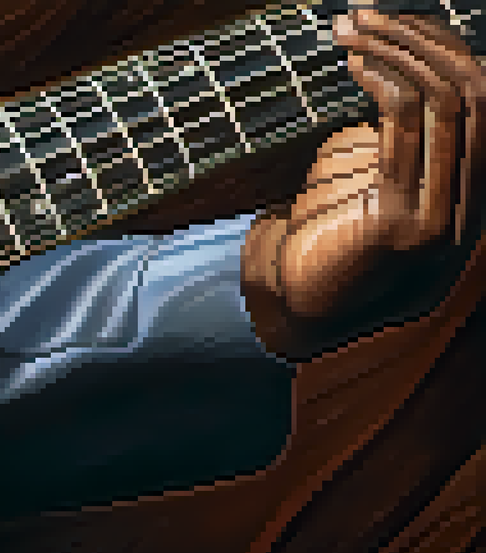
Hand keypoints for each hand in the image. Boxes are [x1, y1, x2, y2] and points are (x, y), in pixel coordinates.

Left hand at [242, 11, 484, 359]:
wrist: (296, 312)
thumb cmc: (326, 237)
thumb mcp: (373, 174)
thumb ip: (399, 132)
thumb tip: (393, 60)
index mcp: (473, 188)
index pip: (485, 96)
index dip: (448, 46)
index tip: (399, 18)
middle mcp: (475, 203)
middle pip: (476, 91)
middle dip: (423, 38)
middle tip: (367, 13)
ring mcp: (447, 216)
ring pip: (447, 104)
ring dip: (396, 51)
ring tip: (349, 29)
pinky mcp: (405, 227)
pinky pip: (406, 135)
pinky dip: (383, 86)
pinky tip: (354, 67)